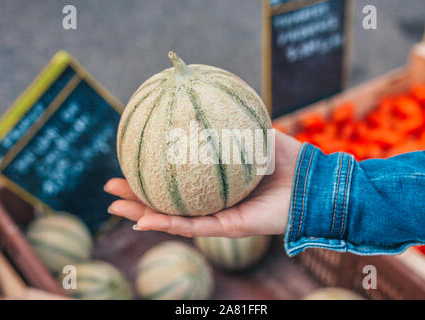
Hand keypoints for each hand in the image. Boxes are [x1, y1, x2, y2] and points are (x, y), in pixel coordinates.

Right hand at [104, 130, 301, 237]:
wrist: (313, 184)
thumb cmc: (288, 159)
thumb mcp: (255, 133)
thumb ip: (232, 122)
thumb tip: (207, 98)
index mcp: (214, 182)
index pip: (176, 179)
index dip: (151, 174)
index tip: (128, 164)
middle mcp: (213, 201)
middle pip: (167, 201)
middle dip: (137, 196)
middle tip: (111, 189)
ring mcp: (218, 217)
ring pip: (173, 219)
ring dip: (142, 214)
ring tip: (114, 209)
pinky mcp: (229, 228)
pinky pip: (193, 228)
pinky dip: (167, 224)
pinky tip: (143, 220)